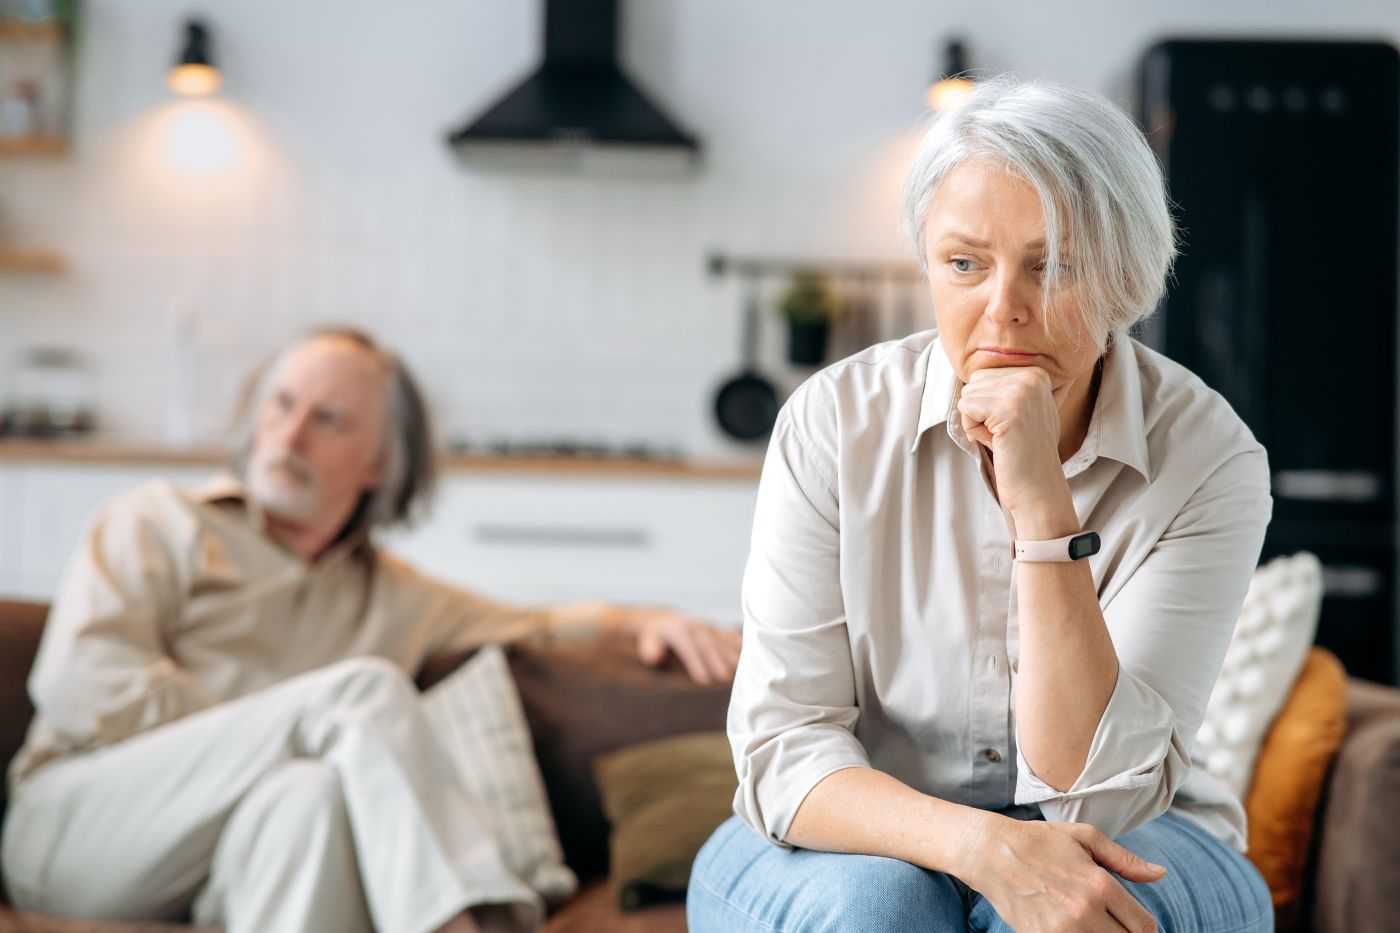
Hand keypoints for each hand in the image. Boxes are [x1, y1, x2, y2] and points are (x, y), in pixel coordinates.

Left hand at [631, 608, 741, 684]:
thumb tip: (655, 656)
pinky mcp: (716, 629)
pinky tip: (750, 653)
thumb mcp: (647, 643)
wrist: (663, 620)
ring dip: (732, 654)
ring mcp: (708, 627)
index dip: (697, 663)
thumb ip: (650, 650)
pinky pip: (729, 635)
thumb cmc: (654, 639)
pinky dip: (739, 643)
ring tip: (740, 669)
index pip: (689, 648)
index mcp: (678, 632)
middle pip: (708, 645)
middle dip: (717, 660)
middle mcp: (695, 627)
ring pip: (721, 640)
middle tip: (725, 678)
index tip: (704, 680)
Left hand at [955, 366, 1071, 525]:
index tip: (1011, 424)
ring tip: (1003, 437)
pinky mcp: (1007, 408)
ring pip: (967, 395)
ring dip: (976, 422)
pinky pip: (965, 408)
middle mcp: (1032, 377)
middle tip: (1005, 433)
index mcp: (1036, 373)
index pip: (984, 375)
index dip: (987, 404)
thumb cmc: (1024, 451)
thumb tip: (978, 371)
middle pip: (974, 382)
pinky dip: (973, 430)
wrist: (1037, 485)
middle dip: (979, 411)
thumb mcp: (1024, 409)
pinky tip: (997, 442)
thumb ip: (1007, 387)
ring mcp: (1021, 391)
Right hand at [960, 816, 1165, 932]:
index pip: (1143, 925)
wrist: (990, 852)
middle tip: (1114, 925)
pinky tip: (1072, 928)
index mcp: (1100, 885)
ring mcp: (1061, 930)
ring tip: (1093, 925)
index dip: (1145, 929)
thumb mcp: (1084, 837)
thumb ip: (1124, 860)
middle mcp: (1084, 911)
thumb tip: (1160, 875)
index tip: (1134, 924)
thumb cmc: (1039, 841)